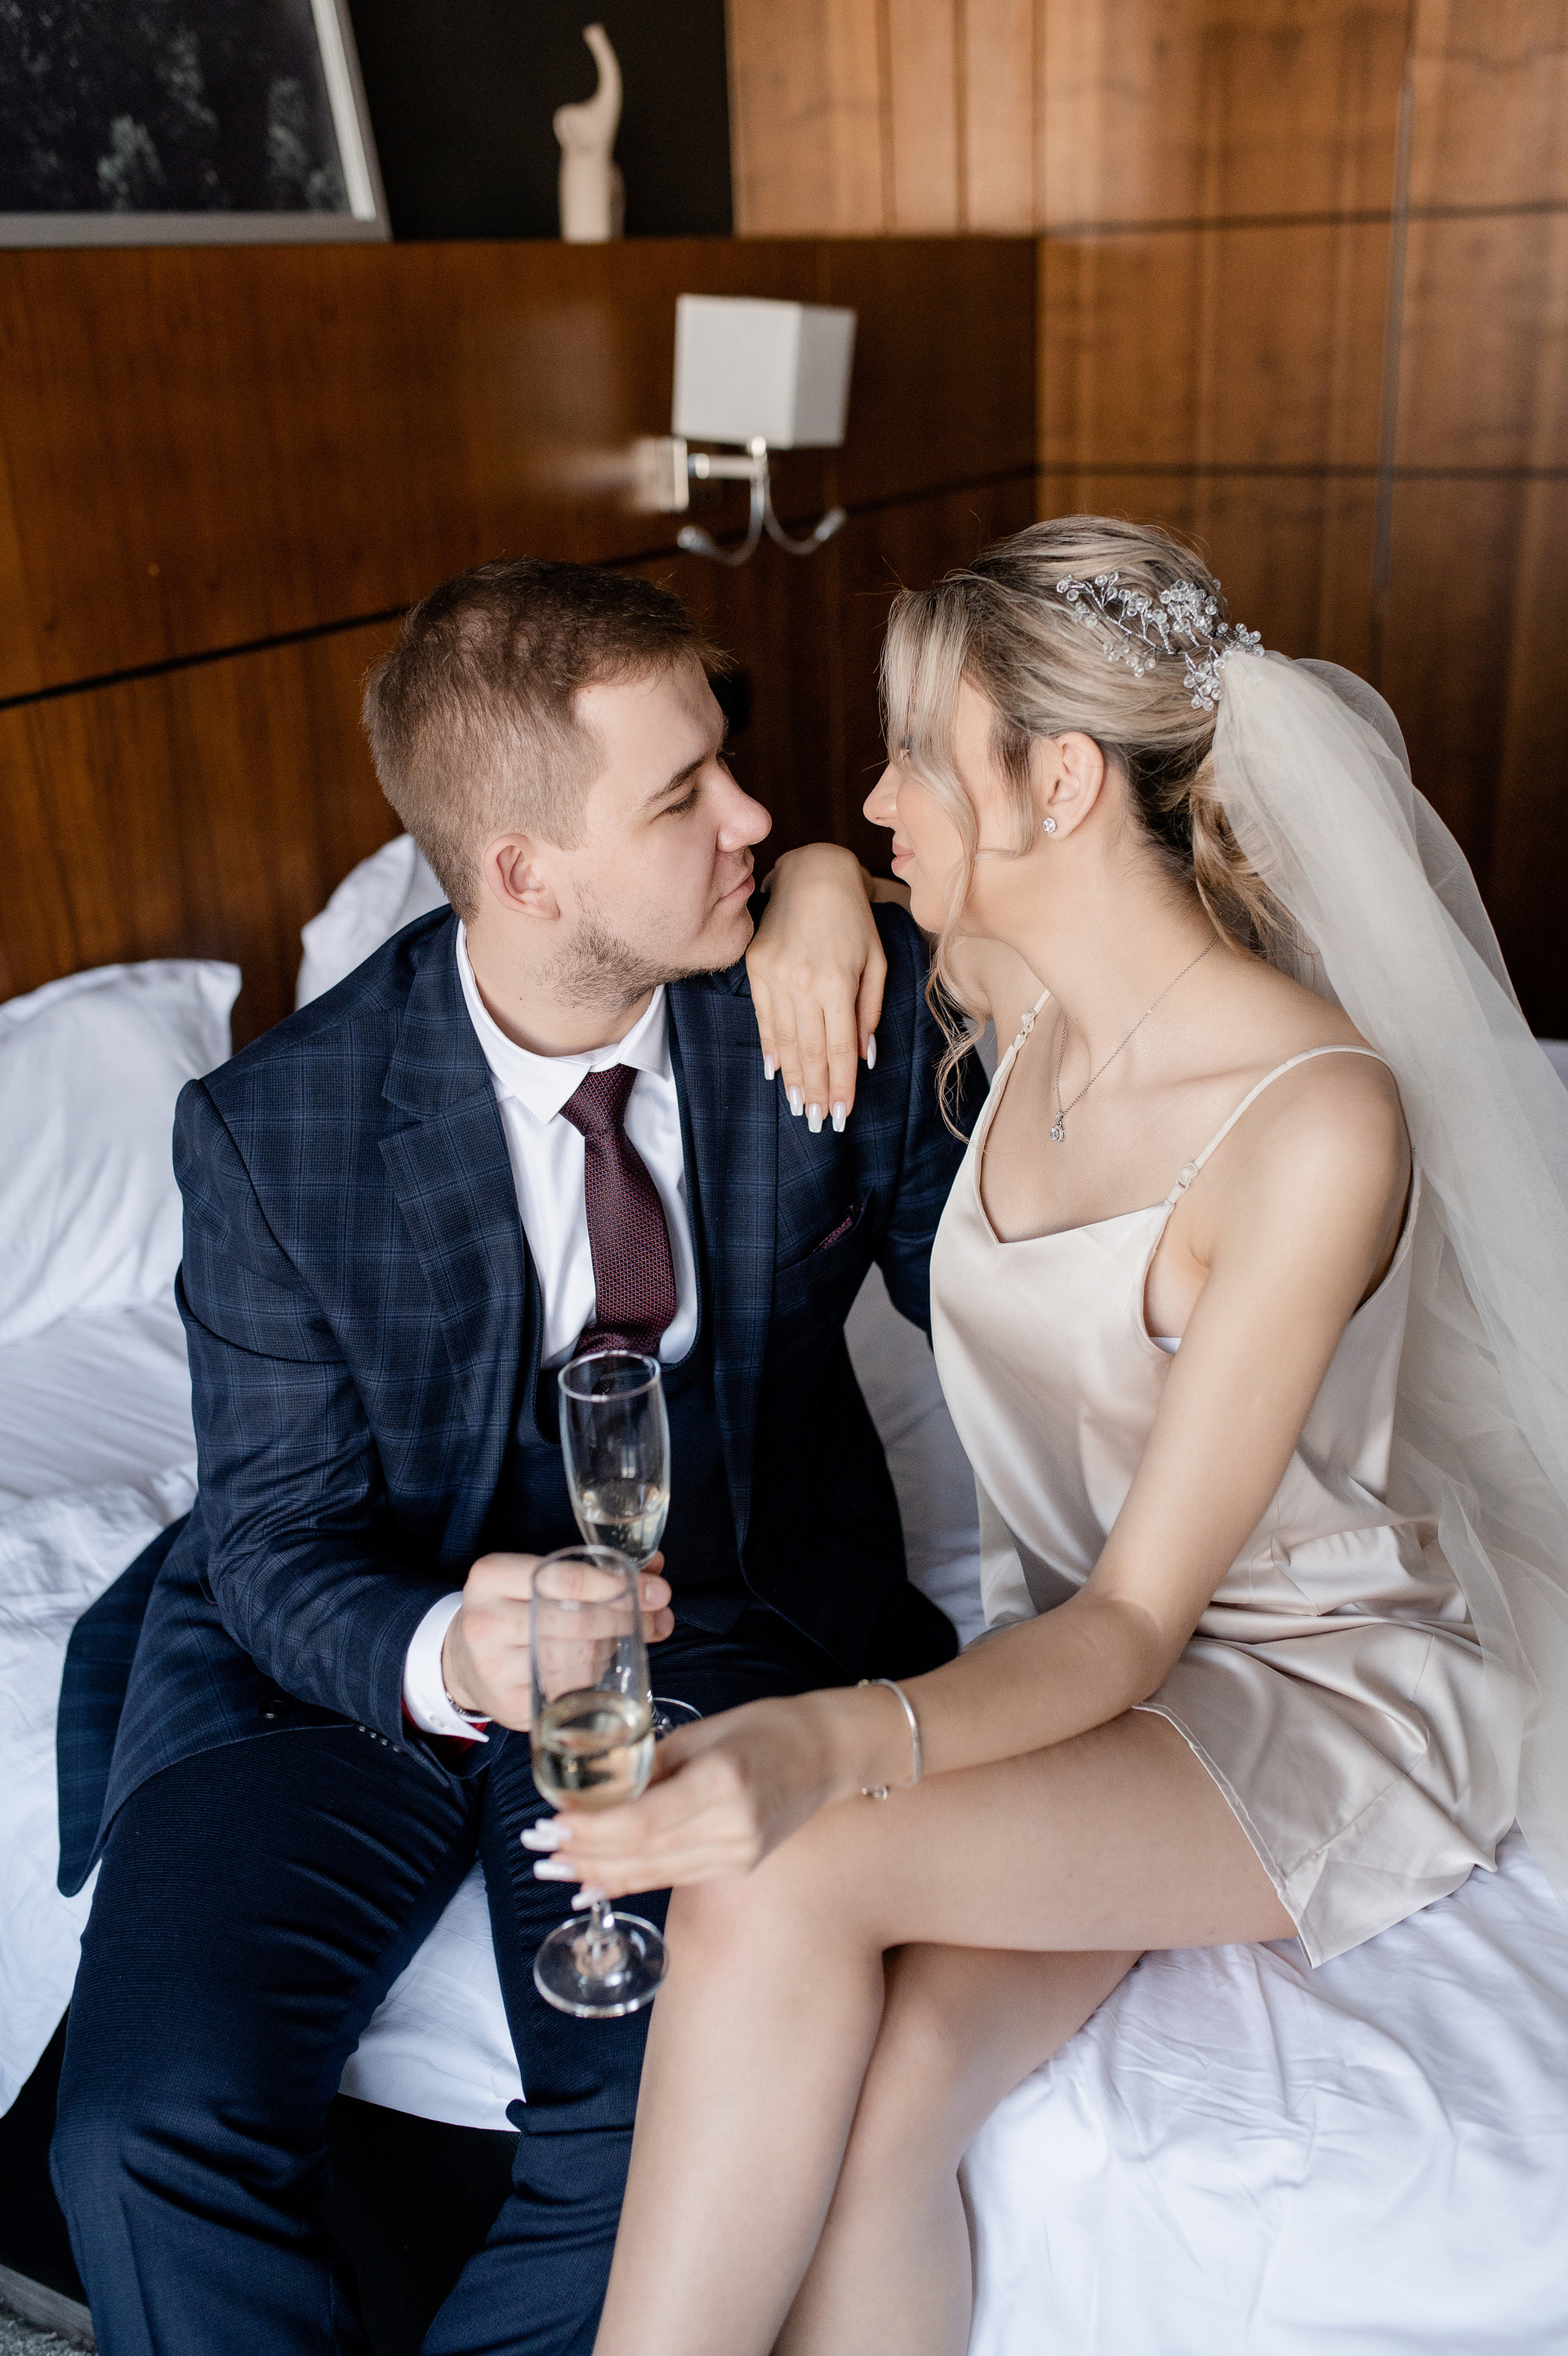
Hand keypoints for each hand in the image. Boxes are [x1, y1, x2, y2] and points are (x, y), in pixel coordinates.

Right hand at [442, 1551, 672, 1732]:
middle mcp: (485, 1622)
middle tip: (657, 1617)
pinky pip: (569, 1690)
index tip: (651, 1588)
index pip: (561, 1578)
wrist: (464, 1661)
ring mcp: (494, 1669)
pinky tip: (605, 1665)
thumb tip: (656, 1569)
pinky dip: (596, 1676)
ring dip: (615, 1648)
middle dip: (626, 1618)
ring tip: (634, 1638)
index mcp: (490, 1578)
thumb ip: (593, 1569)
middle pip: (574, 1621)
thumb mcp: (534, 1577)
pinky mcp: (510, 1706)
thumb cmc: (512, 1610)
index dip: (612, 1583)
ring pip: (576, 1659)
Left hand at [524, 1688, 863, 1896]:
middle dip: (583, 1854)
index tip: (551, 1825)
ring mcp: (738, 1855)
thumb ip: (651, 1765)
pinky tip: (594, 1881)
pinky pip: (672, 1878)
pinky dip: (629, 1880)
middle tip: (537, 1849)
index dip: (591, 1829)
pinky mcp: (737, 1867)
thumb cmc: (767, 1728)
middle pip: (642, 1853)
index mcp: (723, 1782)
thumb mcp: (705, 1732)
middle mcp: (732, 1828)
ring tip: (553, 1868)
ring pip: (653, 1872)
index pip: (642, 1821)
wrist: (828, 1756)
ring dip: (598, 1871)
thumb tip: (596, 1793)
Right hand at [747, 846, 886, 1126]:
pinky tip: (775, 1071)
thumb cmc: (855, 918)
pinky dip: (769, 1048)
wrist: (813, 874)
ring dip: (793, 1078)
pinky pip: (762, 1018)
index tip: (843, 1113)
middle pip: (810, 1051)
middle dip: (817, 1091)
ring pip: (784, 1040)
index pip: (840, 1047)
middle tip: (819, 1123)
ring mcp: (775, 975)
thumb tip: (865, 1055)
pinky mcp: (756, 967)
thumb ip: (870, 1009)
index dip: (842, 1085)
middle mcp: (803, 983)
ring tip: (800, 1106)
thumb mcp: (876, 960)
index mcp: (837, 982)